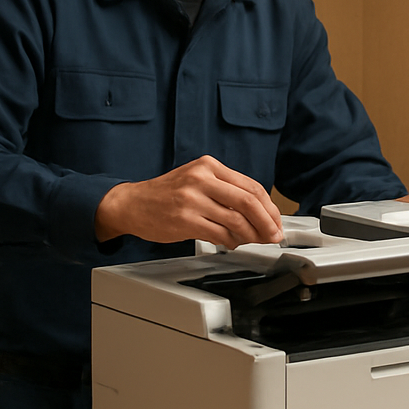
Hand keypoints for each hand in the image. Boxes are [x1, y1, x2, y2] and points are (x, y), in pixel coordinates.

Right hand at [94, 155, 283, 247]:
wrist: (132, 203)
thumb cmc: (166, 194)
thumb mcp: (196, 180)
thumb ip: (225, 192)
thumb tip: (258, 214)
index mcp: (208, 165)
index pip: (251, 185)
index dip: (269, 206)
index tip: (276, 220)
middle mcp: (201, 178)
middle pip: (248, 201)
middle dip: (267, 222)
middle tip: (274, 234)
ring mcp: (192, 199)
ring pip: (236, 220)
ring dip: (250, 235)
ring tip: (253, 240)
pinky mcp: (185, 219)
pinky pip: (219, 234)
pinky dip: (231, 241)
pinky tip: (231, 243)